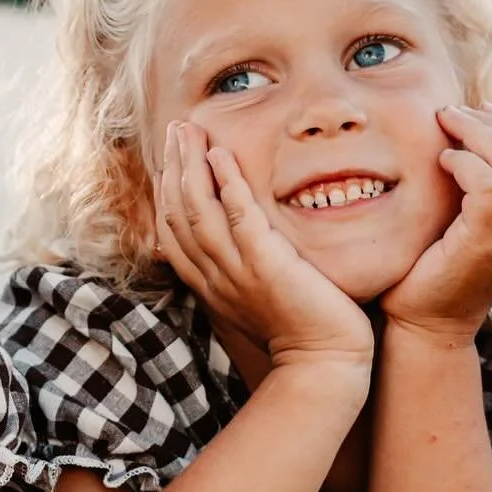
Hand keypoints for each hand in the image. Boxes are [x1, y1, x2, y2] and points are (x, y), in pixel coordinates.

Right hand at [156, 121, 373, 372]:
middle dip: (173, 166)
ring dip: (190, 165)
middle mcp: (214, 275)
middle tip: (176, 129)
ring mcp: (236, 270)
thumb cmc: (300, 328)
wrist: (323, 363)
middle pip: (177, 213)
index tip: (172, 156)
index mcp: (209, 282)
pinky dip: (227, 183)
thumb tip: (237, 237)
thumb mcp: (258, 294)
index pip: (173, 229)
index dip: (167, 189)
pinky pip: (239, 217)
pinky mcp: (266, 265)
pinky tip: (222, 155)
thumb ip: (242, 265)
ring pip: (198, 210)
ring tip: (190, 130)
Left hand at [379, 104, 491, 339]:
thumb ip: (488, 188)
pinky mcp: (488, 245)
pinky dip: (465, 163)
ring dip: (474, 133)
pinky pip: (488, 186)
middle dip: (490, 122)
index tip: (476, 110)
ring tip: (443, 123)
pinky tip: (442, 160)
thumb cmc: (439, 269)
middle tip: (451, 111)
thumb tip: (481, 131)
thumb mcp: (474, 224)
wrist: (425, 324)